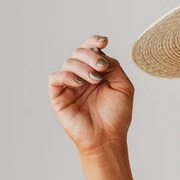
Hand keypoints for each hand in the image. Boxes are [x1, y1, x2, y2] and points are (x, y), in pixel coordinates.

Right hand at [47, 34, 134, 154]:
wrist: (107, 138)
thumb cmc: (117, 115)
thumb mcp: (124, 86)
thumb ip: (115, 67)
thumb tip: (101, 54)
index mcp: (96, 72)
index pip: (90, 50)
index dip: (94, 41)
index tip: (104, 41)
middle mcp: (82, 76)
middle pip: (78, 52)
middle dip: (91, 55)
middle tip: (102, 68)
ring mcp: (69, 86)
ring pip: (68, 62)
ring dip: (83, 67)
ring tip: (95, 80)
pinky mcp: (58, 97)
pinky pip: (55, 78)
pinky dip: (67, 75)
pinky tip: (80, 83)